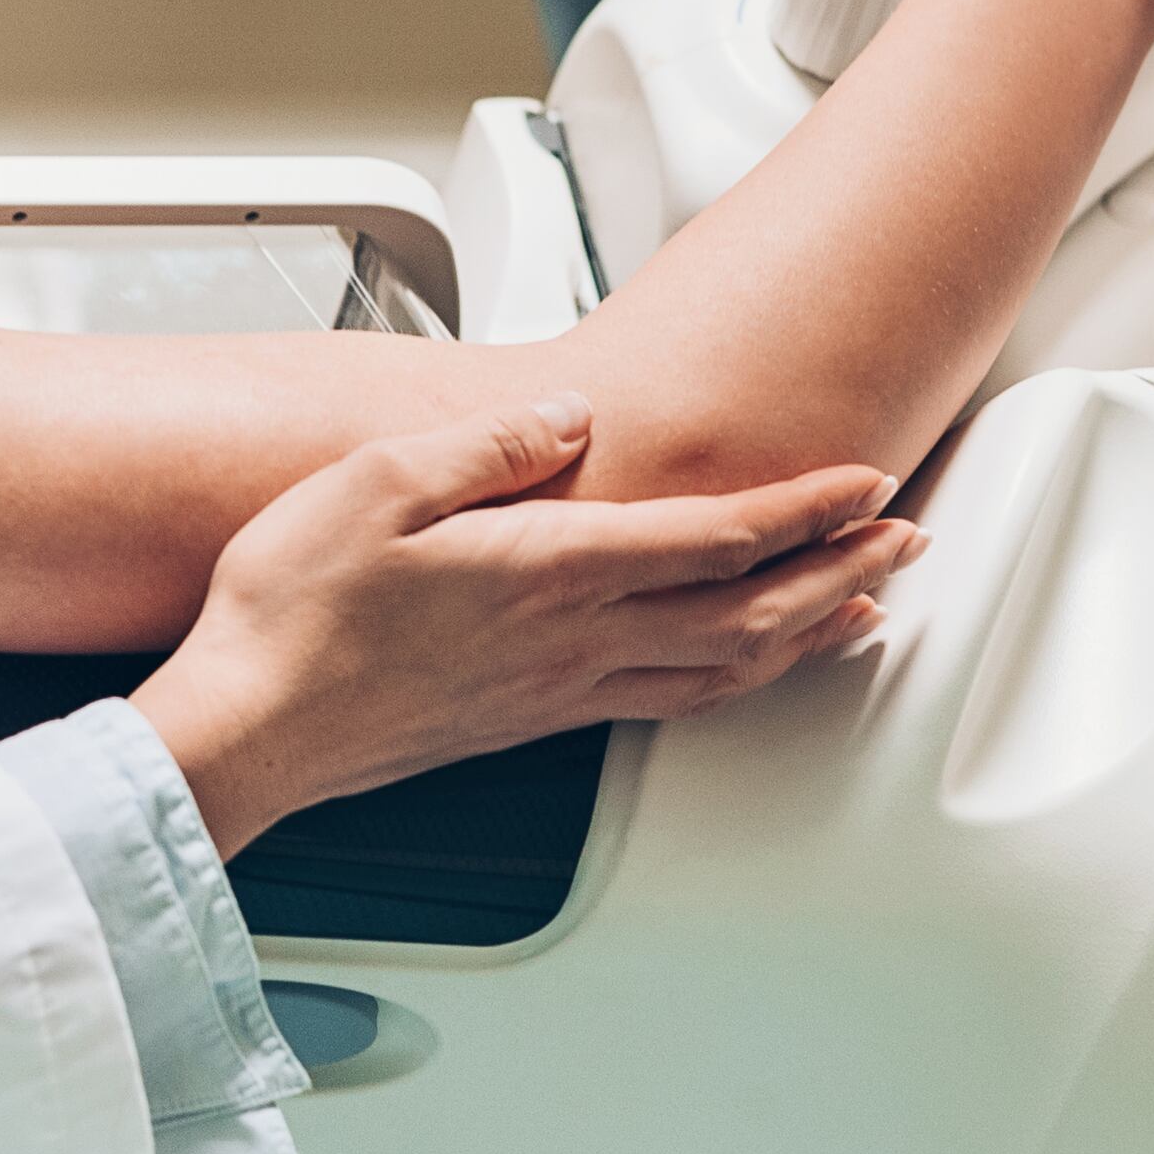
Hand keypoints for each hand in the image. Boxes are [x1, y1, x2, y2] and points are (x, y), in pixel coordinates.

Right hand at [128, 399, 923, 858]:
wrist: (246, 732)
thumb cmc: (293, 613)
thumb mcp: (378, 485)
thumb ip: (490, 446)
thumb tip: (576, 421)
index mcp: (551, 571)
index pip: (718, 537)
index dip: (807, 508)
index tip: (868, 480)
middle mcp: (574, 641)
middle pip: (751, 610)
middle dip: (843, 571)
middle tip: (908, 539)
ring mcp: (559, 692)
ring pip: (724, 669)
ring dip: (809, 634)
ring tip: (865, 605)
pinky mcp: (532, 723)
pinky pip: (673, 702)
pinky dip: (740, 678)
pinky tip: (748, 667)